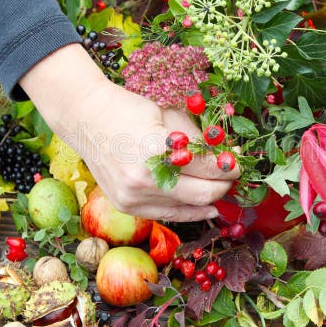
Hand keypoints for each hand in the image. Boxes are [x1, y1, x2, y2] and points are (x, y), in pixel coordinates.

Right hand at [20, 46, 239, 221]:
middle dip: (225, 184)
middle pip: (203, 192)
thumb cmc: (130, 110)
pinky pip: (168, 215)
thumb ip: (199, 139)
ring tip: (221, 187)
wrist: (86, 118)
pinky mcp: (127, 206)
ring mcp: (133, 197)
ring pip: (189, 207)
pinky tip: (208, 208)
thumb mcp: (169, 115)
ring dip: (210, 197)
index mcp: (156, 149)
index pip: (208, 166)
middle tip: (234, 175)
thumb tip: (229, 156)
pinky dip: (191, 211)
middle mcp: (144, 179)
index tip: (239, 162)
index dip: (229, 166)